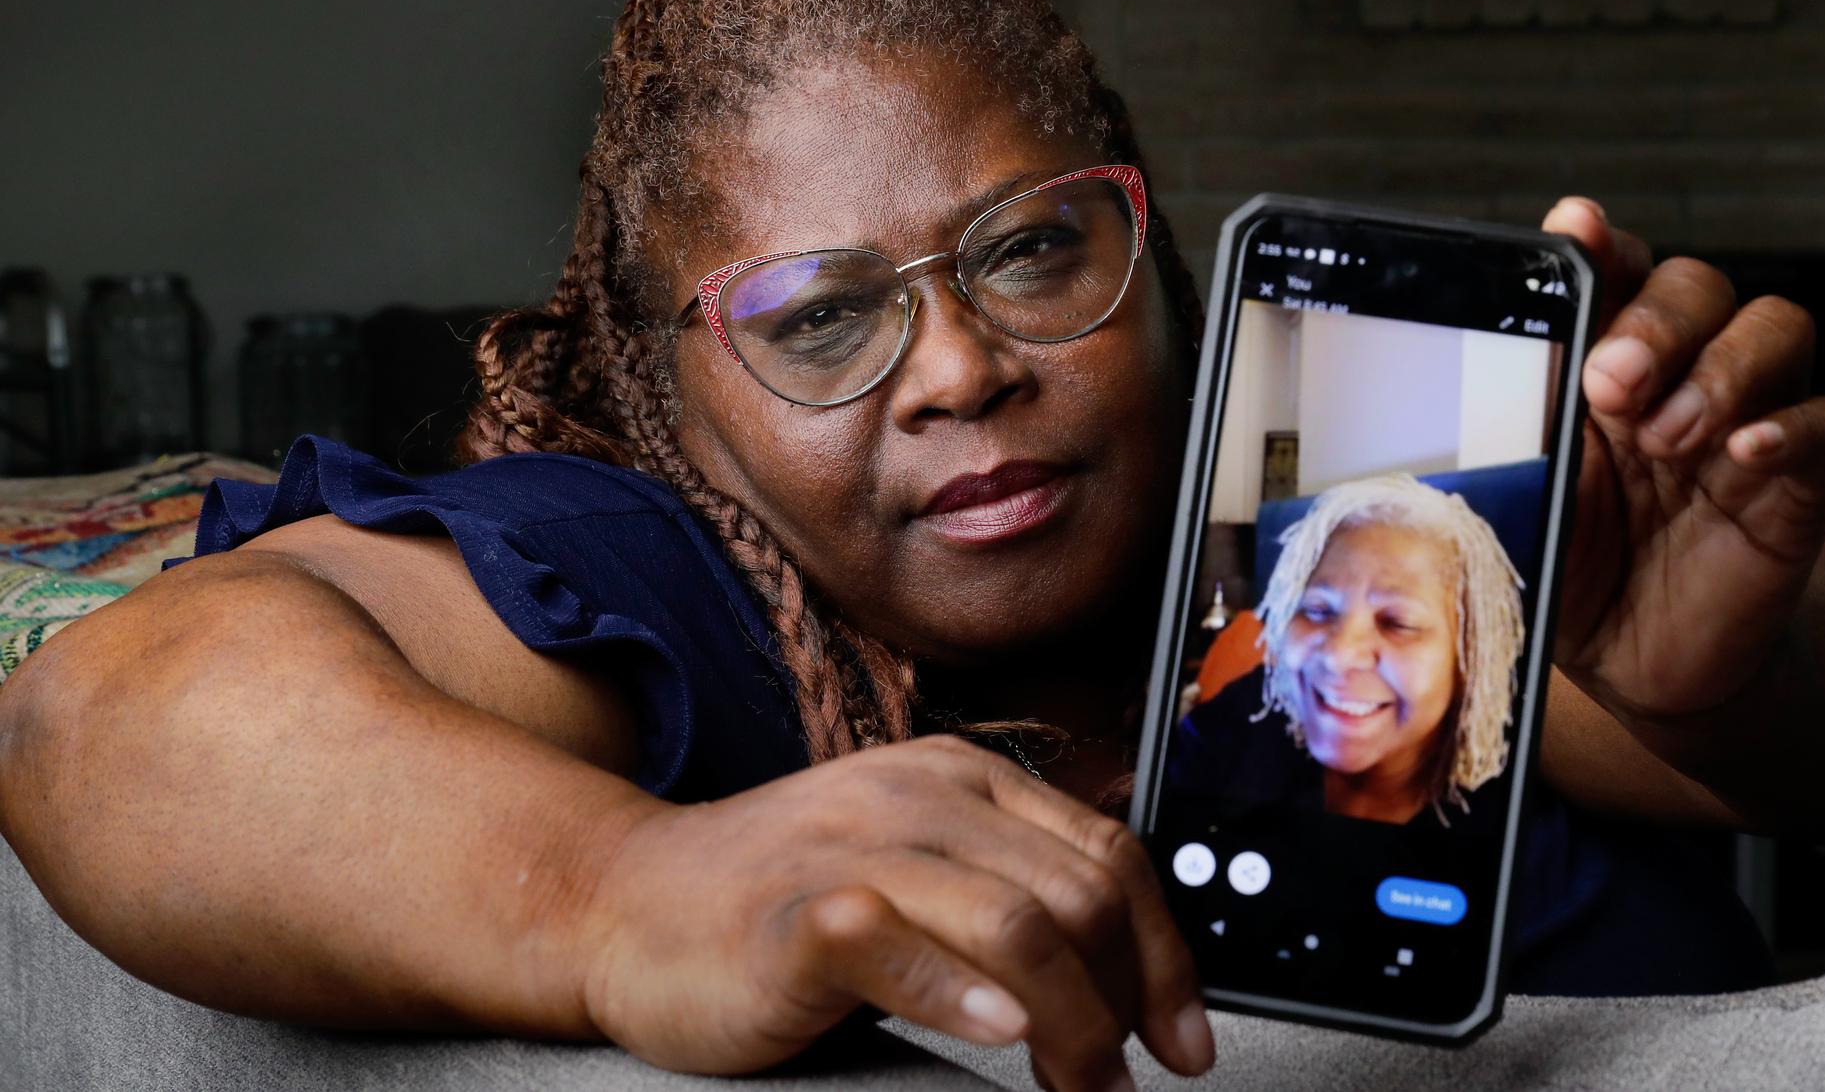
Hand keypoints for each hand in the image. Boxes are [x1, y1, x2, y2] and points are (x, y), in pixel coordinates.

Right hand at [573, 736, 1212, 1091]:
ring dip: (1072, 1023)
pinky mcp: (795, 912)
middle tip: (1120, 1083)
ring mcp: (854, 847)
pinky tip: (997, 1037)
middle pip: (1079, 896)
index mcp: (963, 779)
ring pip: (1016, 924)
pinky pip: (896, 945)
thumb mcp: (914, 865)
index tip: (1184, 1038)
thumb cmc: (778, 900)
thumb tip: (1130, 965)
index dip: (1166, 956)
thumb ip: (1008, 886)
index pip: (1111, 856)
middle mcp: (919, 797)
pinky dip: (959, 996)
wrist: (625, 902)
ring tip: (1076, 1086)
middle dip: (1125, 1004)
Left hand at [1542, 198, 1824, 721]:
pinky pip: (1820, 419)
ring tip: (1668, 438)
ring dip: (1721, 367)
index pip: (1616, 274)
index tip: (1578, 229)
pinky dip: (1786, 426)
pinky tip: (1742, 454)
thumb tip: (1462, 403)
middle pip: (1697, 285)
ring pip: (1774, 326)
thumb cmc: (1572, 571)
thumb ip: (1507, 448)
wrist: (1640, 666)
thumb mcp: (1521, 509)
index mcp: (1602, 367)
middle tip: (1613, 381)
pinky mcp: (1798, 478)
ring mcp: (1744, 419)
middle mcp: (1679, 375)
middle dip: (1658, 319)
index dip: (1603, 244)